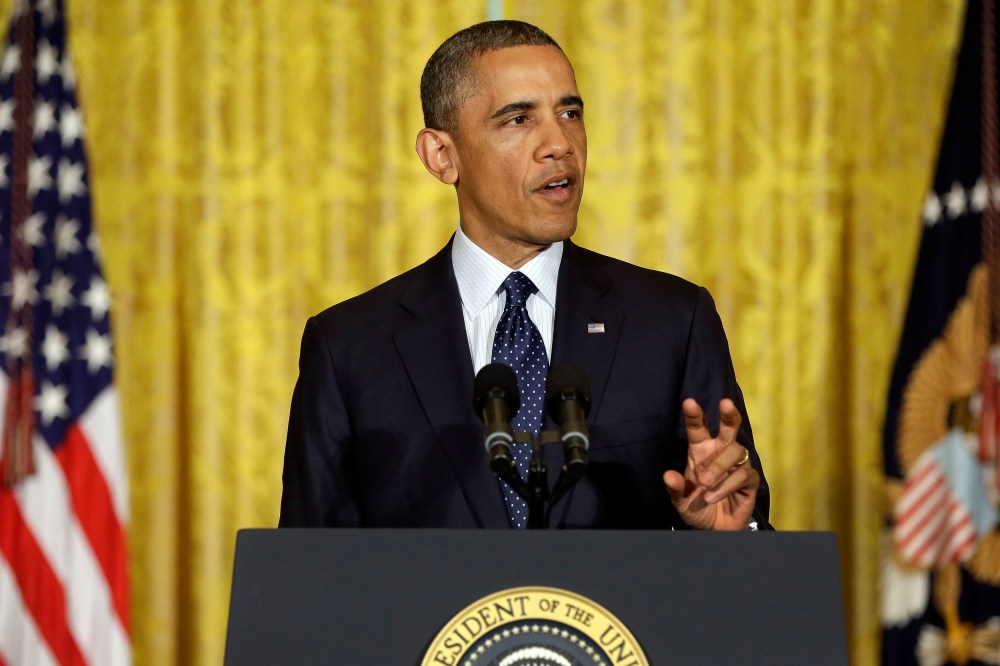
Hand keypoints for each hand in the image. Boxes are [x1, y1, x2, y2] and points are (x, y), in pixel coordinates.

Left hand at [663, 398, 758, 530]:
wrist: (713, 530)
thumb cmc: (696, 508)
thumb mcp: (680, 501)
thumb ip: (675, 488)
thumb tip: (668, 475)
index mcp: (701, 452)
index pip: (698, 429)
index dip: (695, 415)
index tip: (689, 403)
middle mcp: (720, 453)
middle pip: (729, 428)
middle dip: (728, 414)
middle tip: (725, 404)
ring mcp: (737, 466)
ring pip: (736, 451)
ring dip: (719, 466)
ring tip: (705, 484)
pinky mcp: (749, 481)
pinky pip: (743, 475)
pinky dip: (727, 486)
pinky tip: (714, 497)